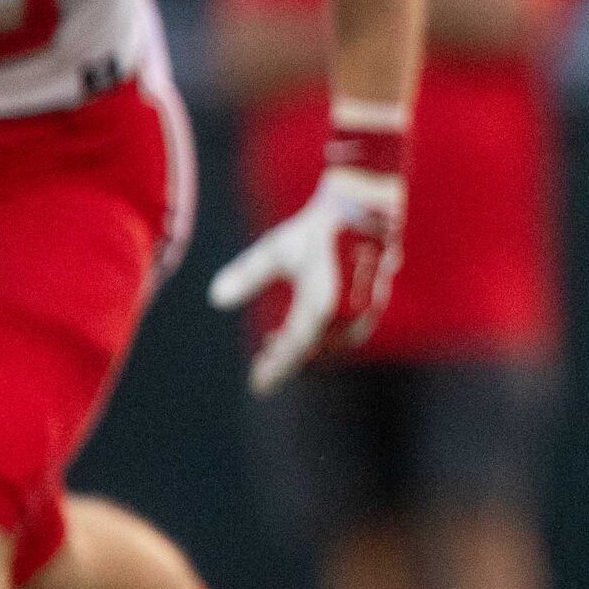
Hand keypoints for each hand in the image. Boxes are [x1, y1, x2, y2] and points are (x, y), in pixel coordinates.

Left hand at [214, 166, 406, 392]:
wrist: (364, 204)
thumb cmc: (317, 227)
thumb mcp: (275, 249)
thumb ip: (247, 275)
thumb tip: (215, 298)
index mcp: (320, 307)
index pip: (292, 351)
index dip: (274, 369)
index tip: (258, 384)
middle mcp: (345, 314)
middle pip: (312, 352)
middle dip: (288, 359)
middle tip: (264, 361)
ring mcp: (363, 308)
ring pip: (332, 344)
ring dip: (308, 348)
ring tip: (280, 342)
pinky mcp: (372, 299)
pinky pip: (348, 332)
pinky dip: (327, 337)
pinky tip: (309, 326)